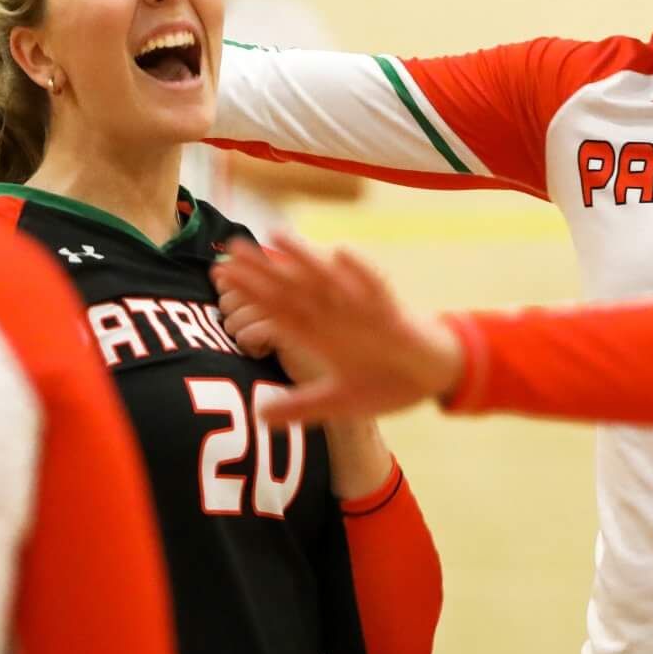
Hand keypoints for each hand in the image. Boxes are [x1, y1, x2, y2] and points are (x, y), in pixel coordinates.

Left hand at [213, 234, 463, 424]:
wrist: (432, 379)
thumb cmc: (385, 383)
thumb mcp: (337, 402)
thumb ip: (299, 407)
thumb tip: (259, 417)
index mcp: (319, 335)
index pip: (276, 309)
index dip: (249, 293)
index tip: (220, 277)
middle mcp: (335, 316)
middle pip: (293, 287)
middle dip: (264, 269)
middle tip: (231, 248)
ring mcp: (362, 311)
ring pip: (329, 280)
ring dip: (304, 258)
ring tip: (278, 236)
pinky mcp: (392, 313)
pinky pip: (375, 289)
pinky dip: (360, 272)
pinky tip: (341, 253)